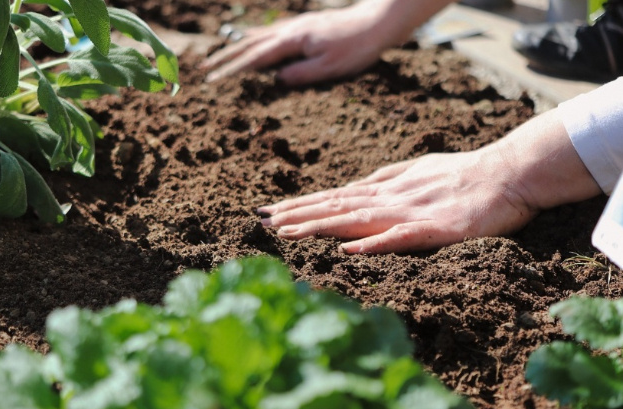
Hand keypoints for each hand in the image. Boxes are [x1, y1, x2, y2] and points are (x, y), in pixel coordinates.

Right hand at [200, 2, 402, 84]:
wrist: (378, 22)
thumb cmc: (357, 47)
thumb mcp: (330, 68)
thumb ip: (301, 74)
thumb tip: (276, 80)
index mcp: (293, 41)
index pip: (255, 58)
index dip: (232, 69)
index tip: (213, 79)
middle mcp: (291, 30)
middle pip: (250, 44)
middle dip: (226, 57)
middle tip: (204, 68)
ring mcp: (297, 25)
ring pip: (259, 36)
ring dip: (237, 46)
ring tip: (220, 55)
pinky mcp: (305, 25)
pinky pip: (272, 31)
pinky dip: (256, 37)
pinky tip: (252, 39)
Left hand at [259, 150, 536, 253]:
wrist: (509, 173)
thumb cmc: (465, 173)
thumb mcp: (417, 171)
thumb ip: (386, 179)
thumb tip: (355, 186)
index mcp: (387, 189)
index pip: (335, 198)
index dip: (301, 205)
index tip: (270, 211)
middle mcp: (391, 199)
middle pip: (336, 207)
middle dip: (297, 215)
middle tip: (260, 221)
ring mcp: (411, 213)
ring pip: (357, 220)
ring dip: (320, 226)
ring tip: (286, 232)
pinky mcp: (436, 229)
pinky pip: (401, 237)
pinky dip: (373, 243)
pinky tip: (348, 249)